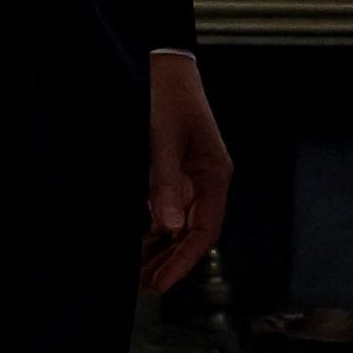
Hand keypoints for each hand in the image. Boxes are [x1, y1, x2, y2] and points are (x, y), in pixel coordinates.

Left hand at [141, 51, 232, 296]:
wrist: (164, 67)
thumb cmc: (169, 97)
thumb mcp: (163, 140)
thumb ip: (164, 183)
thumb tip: (166, 225)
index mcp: (215, 175)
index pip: (204, 231)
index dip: (183, 260)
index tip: (162, 281)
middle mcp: (206, 182)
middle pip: (192, 234)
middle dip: (170, 262)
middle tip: (145, 285)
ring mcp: (191, 179)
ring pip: (178, 226)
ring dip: (159, 249)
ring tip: (138, 272)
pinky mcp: (174, 174)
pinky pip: (166, 210)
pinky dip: (152, 229)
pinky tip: (137, 243)